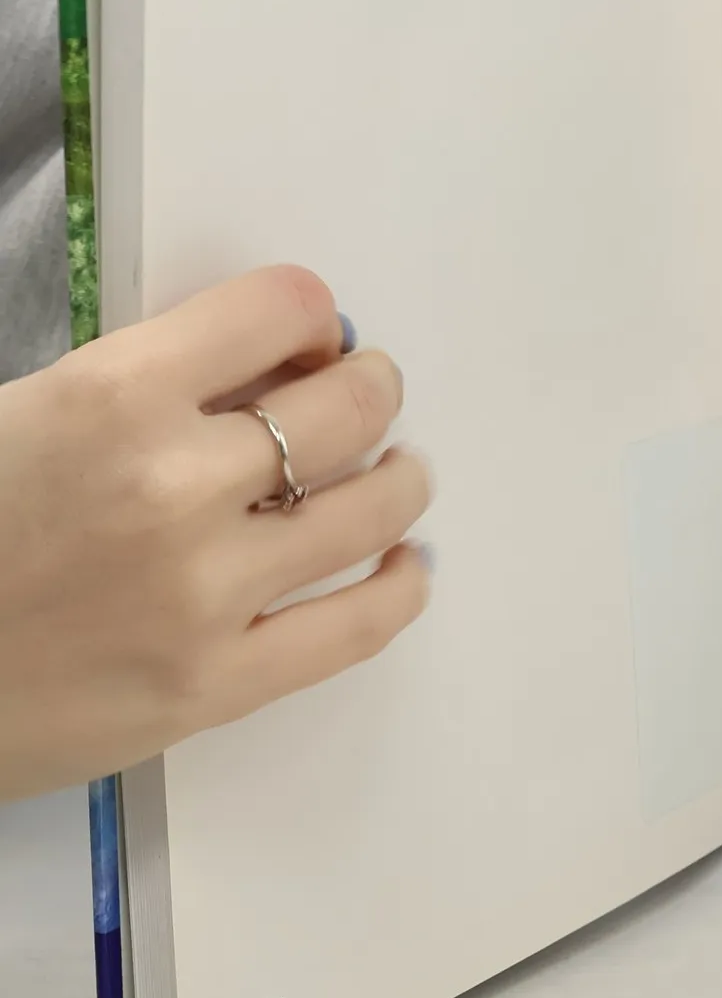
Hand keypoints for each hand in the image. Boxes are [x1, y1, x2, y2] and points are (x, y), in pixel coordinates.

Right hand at [0, 266, 431, 801]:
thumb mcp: (14, 414)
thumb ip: (135, 382)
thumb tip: (259, 365)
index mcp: (110, 397)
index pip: (281, 310)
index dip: (310, 316)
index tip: (311, 335)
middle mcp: (174, 486)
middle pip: (348, 408)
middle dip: (371, 386)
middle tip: (368, 392)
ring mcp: (202, 594)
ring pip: (372, 510)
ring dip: (400, 477)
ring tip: (399, 470)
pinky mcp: (211, 687)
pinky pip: (355, 630)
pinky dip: (399, 590)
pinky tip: (407, 567)